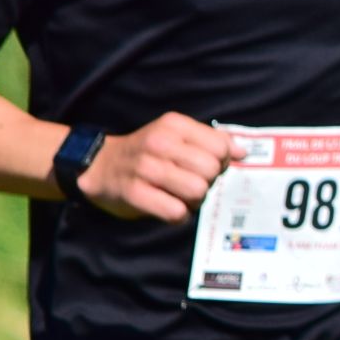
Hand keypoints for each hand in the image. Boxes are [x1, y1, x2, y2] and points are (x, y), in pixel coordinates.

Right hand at [78, 114, 240, 221]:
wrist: (97, 166)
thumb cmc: (146, 153)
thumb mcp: (175, 135)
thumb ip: (211, 141)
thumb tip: (243, 153)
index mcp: (173, 125)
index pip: (220, 146)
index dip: (220, 162)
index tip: (205, 166)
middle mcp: (159, 142)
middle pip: (210, 170)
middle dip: (207, 182)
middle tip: (191, 183)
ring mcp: (145, 168)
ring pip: (197, 191)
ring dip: (194, 201)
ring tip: (179, 196)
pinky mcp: (134, 193)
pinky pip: (176, 212)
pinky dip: (178, 215)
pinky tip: (167, 206)